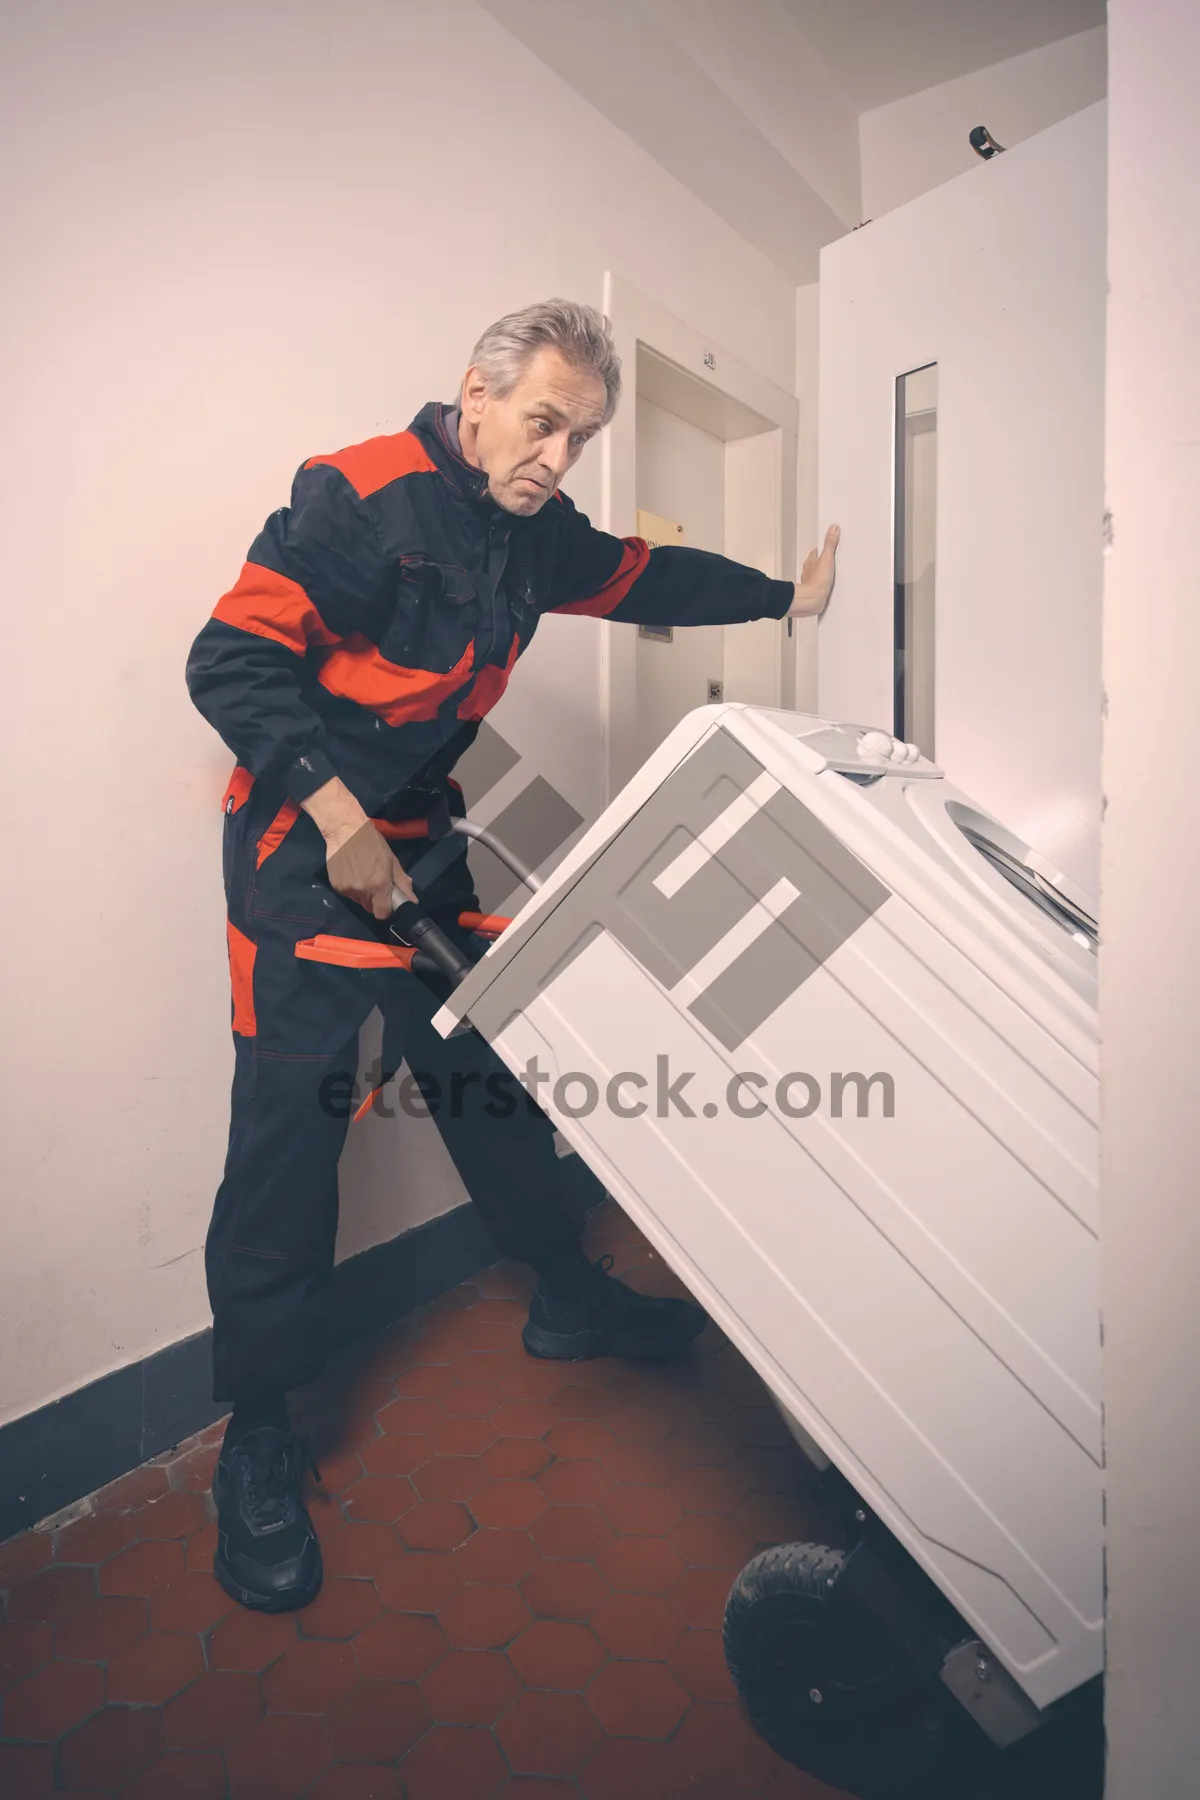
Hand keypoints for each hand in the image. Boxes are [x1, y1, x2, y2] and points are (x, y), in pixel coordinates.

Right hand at [302, 777, 416, 919]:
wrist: (345, 830)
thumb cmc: (372, 843)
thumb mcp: (392, 861)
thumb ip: (402, 883)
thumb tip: (412, 901)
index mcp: (379, 885)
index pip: (382, 914)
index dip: (386, 910)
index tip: (387, 901)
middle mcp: (362, 891)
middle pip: (370, 908)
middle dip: (374, 900)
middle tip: (375, 883)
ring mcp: (347, 889)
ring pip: (358, 901)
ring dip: (362, 893)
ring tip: (362, 874)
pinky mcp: (335, 886)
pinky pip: (347, 893)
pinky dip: (351, 887)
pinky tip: (351, 872)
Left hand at [788, 524, 839, 618]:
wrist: (812, 600)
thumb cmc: (817, 582)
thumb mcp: (827, 558)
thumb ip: (830, 544)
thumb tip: (833, 529)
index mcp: (811, 561)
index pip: (816, 551)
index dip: (823, 548)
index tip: (829, 544)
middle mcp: (809, 571)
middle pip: (816, 562)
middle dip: (823, 560)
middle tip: (831, 557)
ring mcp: (811, 581)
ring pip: (817, 573)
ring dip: (823, 572)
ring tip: (832, 571)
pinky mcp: (815, 590)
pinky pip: (820, 584)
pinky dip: (824, 583)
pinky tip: (829, 585)